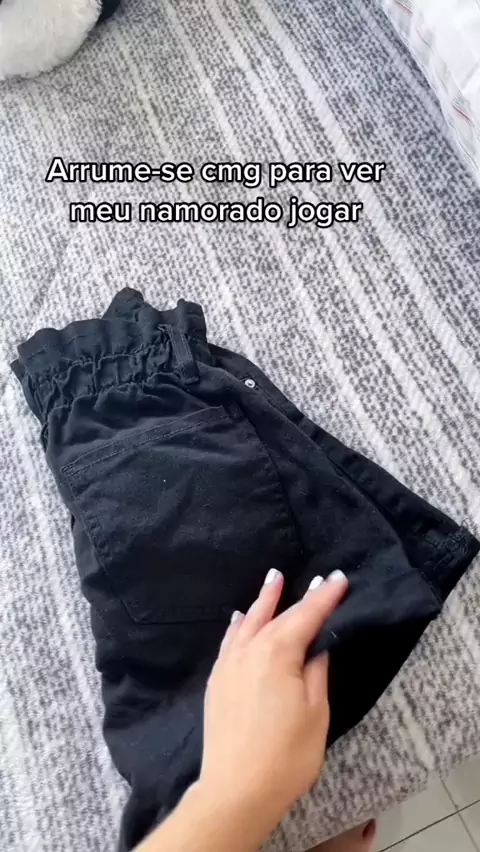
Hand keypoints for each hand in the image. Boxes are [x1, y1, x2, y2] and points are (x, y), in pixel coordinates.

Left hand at [198, 568, 348, 836]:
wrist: (236, 791)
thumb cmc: (285, 755)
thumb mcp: (315, 712)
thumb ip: (316, 672)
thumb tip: (317, 648)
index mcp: (277, 653)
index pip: (306, 616)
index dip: (325, 597)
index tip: (339, 578)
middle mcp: (249, 650)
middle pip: (277, 615)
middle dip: (297, 596)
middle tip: (313, 576)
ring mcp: (229, 665)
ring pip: (248, 622)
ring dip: (263, 601)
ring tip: (273, 579)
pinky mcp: (217, 682)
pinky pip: (230, 641)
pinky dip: (238, 625)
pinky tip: (240, 618)